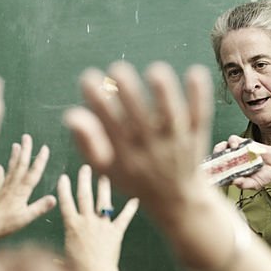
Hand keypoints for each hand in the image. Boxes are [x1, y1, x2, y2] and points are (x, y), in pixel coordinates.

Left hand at [0, 133, 55, 250]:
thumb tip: (55, 197)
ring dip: (14, 157)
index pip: (33, 173)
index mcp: (21, 192)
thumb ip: (40, 207)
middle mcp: (12, 187)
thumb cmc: (6, 225)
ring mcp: (4, 190)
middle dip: (25, 151)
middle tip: (27, 137)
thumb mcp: (26, 218)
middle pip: (20, 166)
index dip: (40, 160)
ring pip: (11, 170)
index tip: (45, 148)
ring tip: (16, 145)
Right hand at [58, 165, 138, 270]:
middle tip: (85, 168)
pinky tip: (135, 200)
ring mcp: (102, 225)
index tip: (63, 177)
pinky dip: (130, 209)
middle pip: (84, 196)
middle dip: (84, 181)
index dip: (64, 189)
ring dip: (104, 188)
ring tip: (105, 177)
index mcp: (71, 226)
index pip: (65, 203)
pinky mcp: (116, 232)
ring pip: (103, 202)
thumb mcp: (64, 261)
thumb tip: (53, 265)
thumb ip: (59, 259)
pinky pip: (124, 217)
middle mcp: (86, 221)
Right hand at [65, 61, 270, 270]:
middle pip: (141, 121)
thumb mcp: (107, 168)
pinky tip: (195, 72)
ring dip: (165, 95)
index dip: (98, 104)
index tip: (88, 79)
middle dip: (129, 96)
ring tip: (155, 70)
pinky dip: (199, 97)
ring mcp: (177, 143)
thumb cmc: (135, 176)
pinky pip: (199, 117)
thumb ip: (89, 144)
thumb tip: (71, 115)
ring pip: (172, 118)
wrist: (178, 201)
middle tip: (117, 69)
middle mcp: (152, 149)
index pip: (110, 127)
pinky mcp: (197, 137)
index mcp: (126, 155)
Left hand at [212, 135, 270, 190]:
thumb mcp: (256, 184)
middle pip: (216, 159)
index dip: (211, 172)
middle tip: (213, 163)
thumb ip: (246, 184)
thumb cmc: (266, 175)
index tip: (208, 174)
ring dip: (219, 149)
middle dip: (212, 160)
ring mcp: (237, 152)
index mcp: (233, 173)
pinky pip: (233, 140)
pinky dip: (232, 142)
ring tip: (222, 153)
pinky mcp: (244, 143)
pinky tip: (234, 147)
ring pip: (221, 147)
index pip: (218, 172)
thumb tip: (236, 182)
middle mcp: (232, 162)